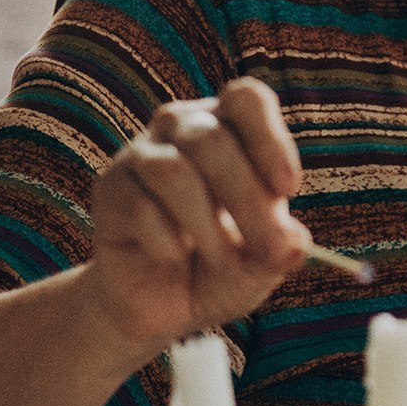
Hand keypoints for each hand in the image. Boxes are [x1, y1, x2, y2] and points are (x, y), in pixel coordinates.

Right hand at [80, 80, 312, 355]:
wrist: (160, 305)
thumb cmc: (219, 269)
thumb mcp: (259, 264)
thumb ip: (280, 252)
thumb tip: (295, 243)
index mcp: (228, 126)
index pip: (246, 100)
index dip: (269, 140)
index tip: (288, 190)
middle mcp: (181, 128)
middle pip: (211, 140)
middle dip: (247, 201)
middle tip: (271, 250)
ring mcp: (141, 155)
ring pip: (172, 172)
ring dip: (206, 224)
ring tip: (220, 259)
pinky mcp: (110, 189)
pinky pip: (140, 207)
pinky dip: (167, 242)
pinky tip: (174, 256)